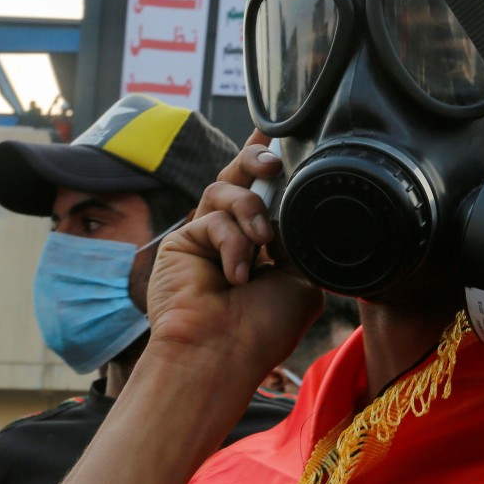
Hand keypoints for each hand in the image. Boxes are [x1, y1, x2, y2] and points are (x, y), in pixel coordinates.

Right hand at [147, 129, 322, 372]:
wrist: (223, 354)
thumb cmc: (264, 327)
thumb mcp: (302, 277)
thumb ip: (299, 238)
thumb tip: (299, 206)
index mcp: (266, 244)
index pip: (270, 192)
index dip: (273, 160)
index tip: (283, 129)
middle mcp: (234, 235)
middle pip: (240, 175)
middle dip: (257, 158)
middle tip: (272, 160)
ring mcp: (205, 237)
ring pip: (223, 187)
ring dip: (249, 208)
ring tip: (263, 240)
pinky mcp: (181, 240)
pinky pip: (211, 218)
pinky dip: (231, 243)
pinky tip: (236, 274)